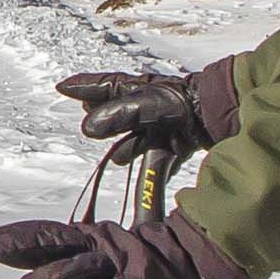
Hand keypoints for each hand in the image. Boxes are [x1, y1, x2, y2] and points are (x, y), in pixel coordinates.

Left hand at [0, 211, 247, 278]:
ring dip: (53, 277)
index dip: (19, 237)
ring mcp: (119, 264)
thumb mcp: (112, 258)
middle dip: (21, 247)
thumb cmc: (152, 260)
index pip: (50, 236)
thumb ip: (83, 265)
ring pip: (79, 269)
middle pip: (54, 246)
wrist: (198, 257)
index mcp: (94, 240)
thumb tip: (47, 274)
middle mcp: (101, 248)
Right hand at [54, 63, 234, 160]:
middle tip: (89, 123)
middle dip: (104, 119)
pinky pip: (160, 162)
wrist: (217, 113)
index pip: (104, 85)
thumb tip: (87, 128)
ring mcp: (163, 126)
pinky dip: (154, 177)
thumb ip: (115, 116)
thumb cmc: (180, 103)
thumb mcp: (143, 105)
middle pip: (120, 114)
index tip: (62, 87)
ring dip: (128, 150)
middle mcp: (148, 107)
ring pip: (138, 141)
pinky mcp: (177, 145)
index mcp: (136, 90)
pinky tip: (148, 193)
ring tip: (117, 159)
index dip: (83, 85)